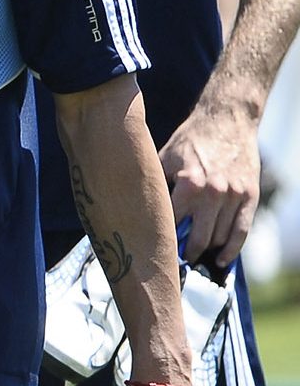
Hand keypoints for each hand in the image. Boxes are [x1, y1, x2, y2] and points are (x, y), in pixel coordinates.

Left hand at [158, 105, 258, 265]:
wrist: (226, 121)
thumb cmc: (189, 141)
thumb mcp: (163, 159)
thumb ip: (155, 184)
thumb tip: (133, 208)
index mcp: (188, 184)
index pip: (172, 224)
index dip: (162, 241)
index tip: (154, 253)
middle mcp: (213, 193)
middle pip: (199, 238)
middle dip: (186, 253)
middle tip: (174, 263)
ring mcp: (234, 196)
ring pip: (220, 238)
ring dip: (207, 252)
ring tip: (194, 260)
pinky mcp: (250, 196)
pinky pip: (242, 231)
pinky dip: (232, 250)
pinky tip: (222, 260)